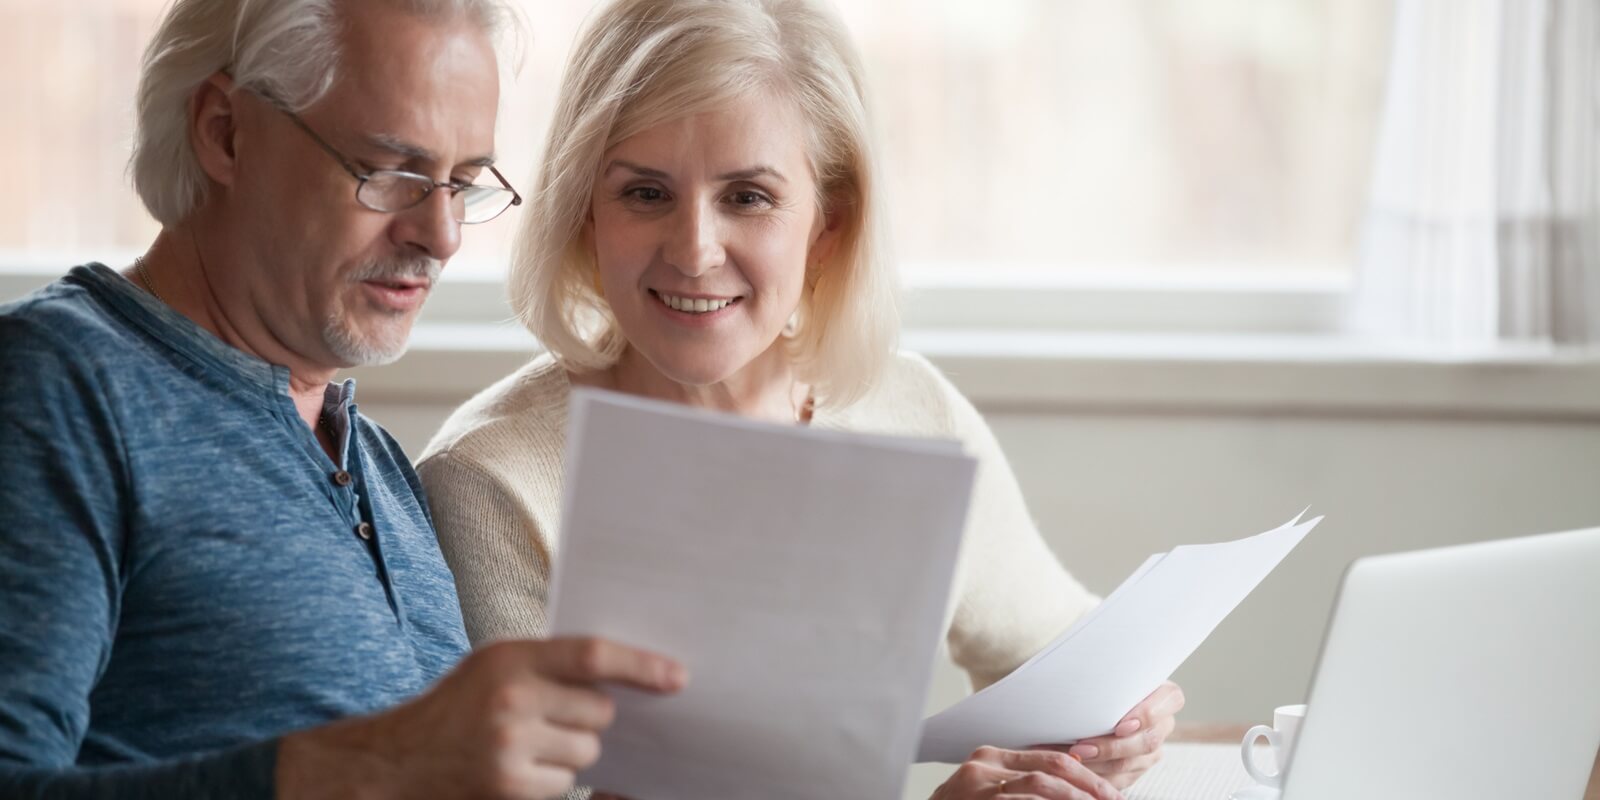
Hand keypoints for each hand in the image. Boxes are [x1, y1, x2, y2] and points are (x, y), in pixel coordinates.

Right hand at [275, 637, 686, 799]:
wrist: (397, 762)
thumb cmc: (457, 707)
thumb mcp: (495, 666)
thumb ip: (550, 664)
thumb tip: (628, 675)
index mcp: (509, 657)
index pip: (592, 655)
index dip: (641, 665)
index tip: (677, 677)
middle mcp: (510, 699)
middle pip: (599, 712)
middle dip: (588, 718)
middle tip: (551, 718)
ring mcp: (510, 748)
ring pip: (587, 750)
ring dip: (570, 751)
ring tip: (527, 745)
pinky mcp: (510, 789)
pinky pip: (566, 784)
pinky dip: (551, 780)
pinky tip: (517, 770)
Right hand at [930, 746, 1122, 799]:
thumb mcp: (989, 791)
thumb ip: (1021, 783)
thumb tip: (1071, 778)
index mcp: (991, 756)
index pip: (1050, 756)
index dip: (1085, 774)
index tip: (1109, 792)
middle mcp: (984, 765)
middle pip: (1052, 767)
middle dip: (1089, 786)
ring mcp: (978, 786)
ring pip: (1042, 786)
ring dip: (1076, 799)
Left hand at [1051, 681, 1183, 789]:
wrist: (1100, 699)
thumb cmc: (1104, 680)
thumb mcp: (1110, 671)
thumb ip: (1108, 672)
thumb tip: (1084, 667)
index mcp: (1165, 694)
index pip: (1171, 700)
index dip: (1147, 715)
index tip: (1120, 725)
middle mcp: (1163, 723)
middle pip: (1148, 741)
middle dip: (1112, 747)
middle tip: (1082, 747)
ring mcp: (1152, 748)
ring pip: (1132, 763)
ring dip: (1099, 763)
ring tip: (1072, 757)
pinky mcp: (1138, 767)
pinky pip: (1122, 778)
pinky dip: (1097, 775)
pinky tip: (1076, 767)